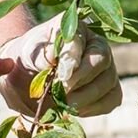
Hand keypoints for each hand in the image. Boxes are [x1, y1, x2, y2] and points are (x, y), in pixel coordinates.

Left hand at [0, 15, 120, 116]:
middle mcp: (96, 44)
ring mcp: (107, 66)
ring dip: (84, 98)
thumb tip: (56, 60)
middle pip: (101, 61)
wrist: (26, 76)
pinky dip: (94, 108)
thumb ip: (42, 55)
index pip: (81, 40)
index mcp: (75, 27)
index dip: (72, 59)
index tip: (59, 76)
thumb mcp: (28, 54)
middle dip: (79, 81)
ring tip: (63, 103)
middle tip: (59, 92)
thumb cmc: (27, 59)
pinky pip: (112, 100)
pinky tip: (75, 110)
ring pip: (108, 82)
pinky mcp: (109, 88)